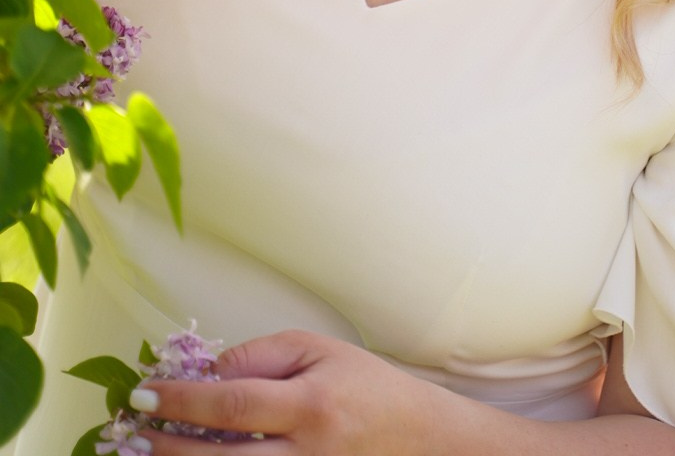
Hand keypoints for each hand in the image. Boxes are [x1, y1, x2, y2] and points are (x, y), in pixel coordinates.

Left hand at [135, 331, 437, 455]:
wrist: (419, 439)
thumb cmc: (365, 386)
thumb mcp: (318, 351)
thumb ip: (260, 356)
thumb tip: (207, 374)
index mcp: (311, 407)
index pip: (232, 405)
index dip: (182, 402)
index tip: (144, 394)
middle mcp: (307, 455)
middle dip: (170, 448)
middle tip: (133, 434)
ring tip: (149, 455)